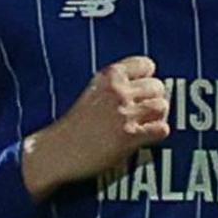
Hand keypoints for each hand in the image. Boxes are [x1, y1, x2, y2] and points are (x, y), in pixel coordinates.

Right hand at [22, 55, 168, 194]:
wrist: (55, 152)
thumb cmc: (73, 127)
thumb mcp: (93, 93)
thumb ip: (117, 86)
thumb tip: (150, 90)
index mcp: (108, 76)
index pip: (146, 65)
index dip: (146, 79)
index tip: (140, 92)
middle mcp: (117, 91)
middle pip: (158, 86)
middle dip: (153, 99)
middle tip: (144, 113)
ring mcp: (123, 113)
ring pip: (162, 106)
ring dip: (157, 116)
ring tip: (146, 125)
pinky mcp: (128, 136)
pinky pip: (161, 129)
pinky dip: (157, 134)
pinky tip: (144, 138)